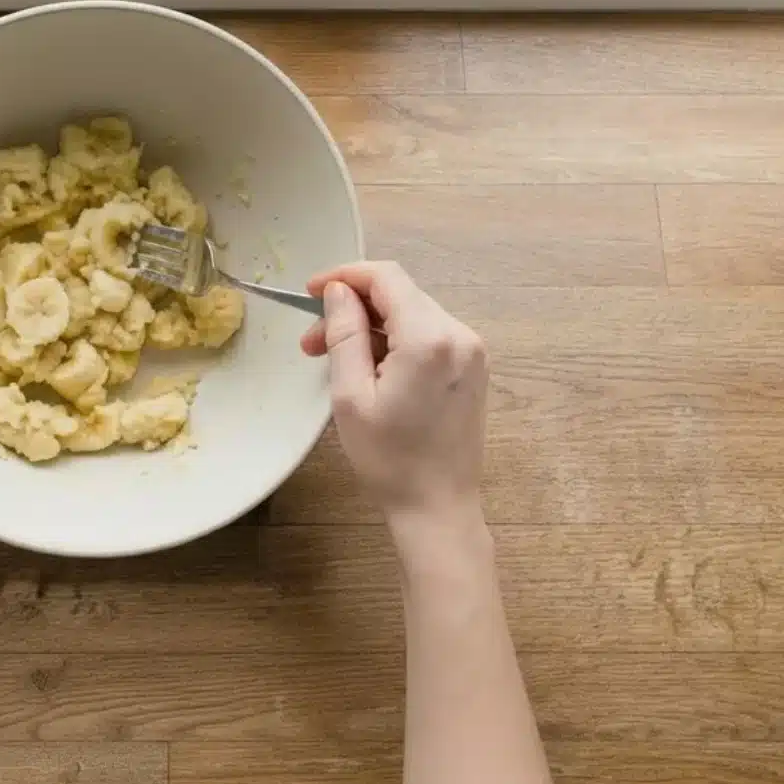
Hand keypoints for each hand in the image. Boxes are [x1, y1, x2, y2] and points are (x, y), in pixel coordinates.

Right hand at [300, 261, 487, 521]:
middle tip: (312, 342)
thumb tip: (337, 292)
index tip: (310, 292)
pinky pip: (429, 336)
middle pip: (400, 294)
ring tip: (335, 360)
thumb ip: (344, 334)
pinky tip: (370, 368)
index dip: (344, 275)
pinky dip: (396, 341)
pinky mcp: (473, 368)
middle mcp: (459, 334)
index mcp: (429, 338)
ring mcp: (472, 351)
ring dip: (372, 327)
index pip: (386, 278)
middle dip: (352, 308)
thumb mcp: (351, 396)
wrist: (438, 507)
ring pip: (413, 314)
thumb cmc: (389, 460)